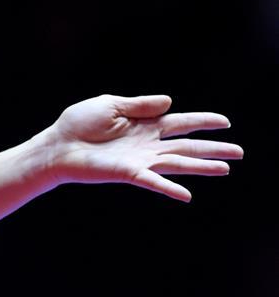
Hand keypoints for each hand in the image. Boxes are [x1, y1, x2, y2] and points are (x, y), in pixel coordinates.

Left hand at [40, 94, 243, 201]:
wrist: (57, 145)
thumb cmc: (78, 125)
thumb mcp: (110, 105)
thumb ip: (139, 105)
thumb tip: (170, 102)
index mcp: (143, 125)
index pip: (180, 122)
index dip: (202, 121)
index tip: (225, 122)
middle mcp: (146, 144)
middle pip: (186, 145)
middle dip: (212, 148)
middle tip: (239, 152)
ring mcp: (139, 160)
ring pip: (177, 163)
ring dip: (201, 166)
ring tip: (226, 168)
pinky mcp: (127, 173)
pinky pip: (152, 181)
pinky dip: (169, 189)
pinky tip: (187, 195)